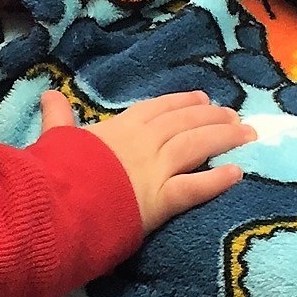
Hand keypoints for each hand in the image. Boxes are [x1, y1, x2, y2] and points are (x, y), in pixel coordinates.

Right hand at [41, 89, 255, 231]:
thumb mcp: (56, 138)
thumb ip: (58, 117)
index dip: (182, 102)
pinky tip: (237, 173)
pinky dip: (218, 180)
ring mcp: (156, 170)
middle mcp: (145, 143)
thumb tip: (50, 94)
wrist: (59, 202)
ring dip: (224, 138)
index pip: (158, 109)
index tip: (202, 99)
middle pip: (185, 124)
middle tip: (234, 115)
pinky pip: (197, 187)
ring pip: (197, 147)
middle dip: (212, 117)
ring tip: (247, 134)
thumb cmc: (56, 170)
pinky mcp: (163, 200)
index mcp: (120, 127)